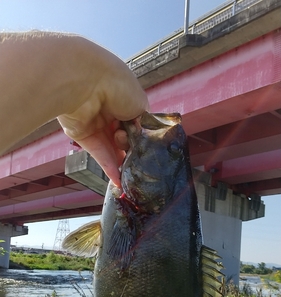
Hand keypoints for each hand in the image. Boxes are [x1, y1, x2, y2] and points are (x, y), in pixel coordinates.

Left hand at [58, 46, 148, 186]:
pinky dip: (108, 167)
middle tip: (138, 156)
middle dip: (131, 150)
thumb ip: (143, 122)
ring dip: (121, 162)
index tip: (147, 148)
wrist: (86, 82)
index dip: (141, 138)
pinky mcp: (82, 134)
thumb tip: (141, 139)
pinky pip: (98, 153)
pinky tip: (118, 180)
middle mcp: (109, 110)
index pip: (135, 123)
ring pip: (111, 148)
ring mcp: (95, 123)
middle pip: (123, 138)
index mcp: (124, 99)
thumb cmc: (117, 85)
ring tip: (131, 176)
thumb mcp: (140, 103)